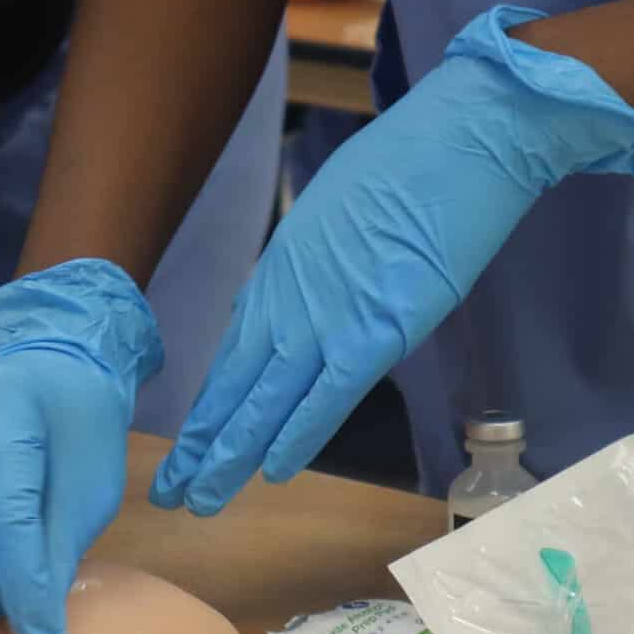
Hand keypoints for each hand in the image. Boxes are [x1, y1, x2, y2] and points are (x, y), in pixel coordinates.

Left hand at [151, 5, 633, 514]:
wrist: (463, 134)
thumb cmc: (413, 160)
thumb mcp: (337, 210)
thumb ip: (317, 264)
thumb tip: (315, 294)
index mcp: (284, 268)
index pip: (236, 351)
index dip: (212, 402)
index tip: (189, 442)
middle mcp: (292, 296)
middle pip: (236, 383)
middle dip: (202, 442)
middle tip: (170, 491)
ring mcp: (330, 315)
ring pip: (267, 400)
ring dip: (232, 453)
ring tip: (198, 498)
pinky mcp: (378, 330)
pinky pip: (326, 396)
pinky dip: (296, 434)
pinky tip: (270, 470)